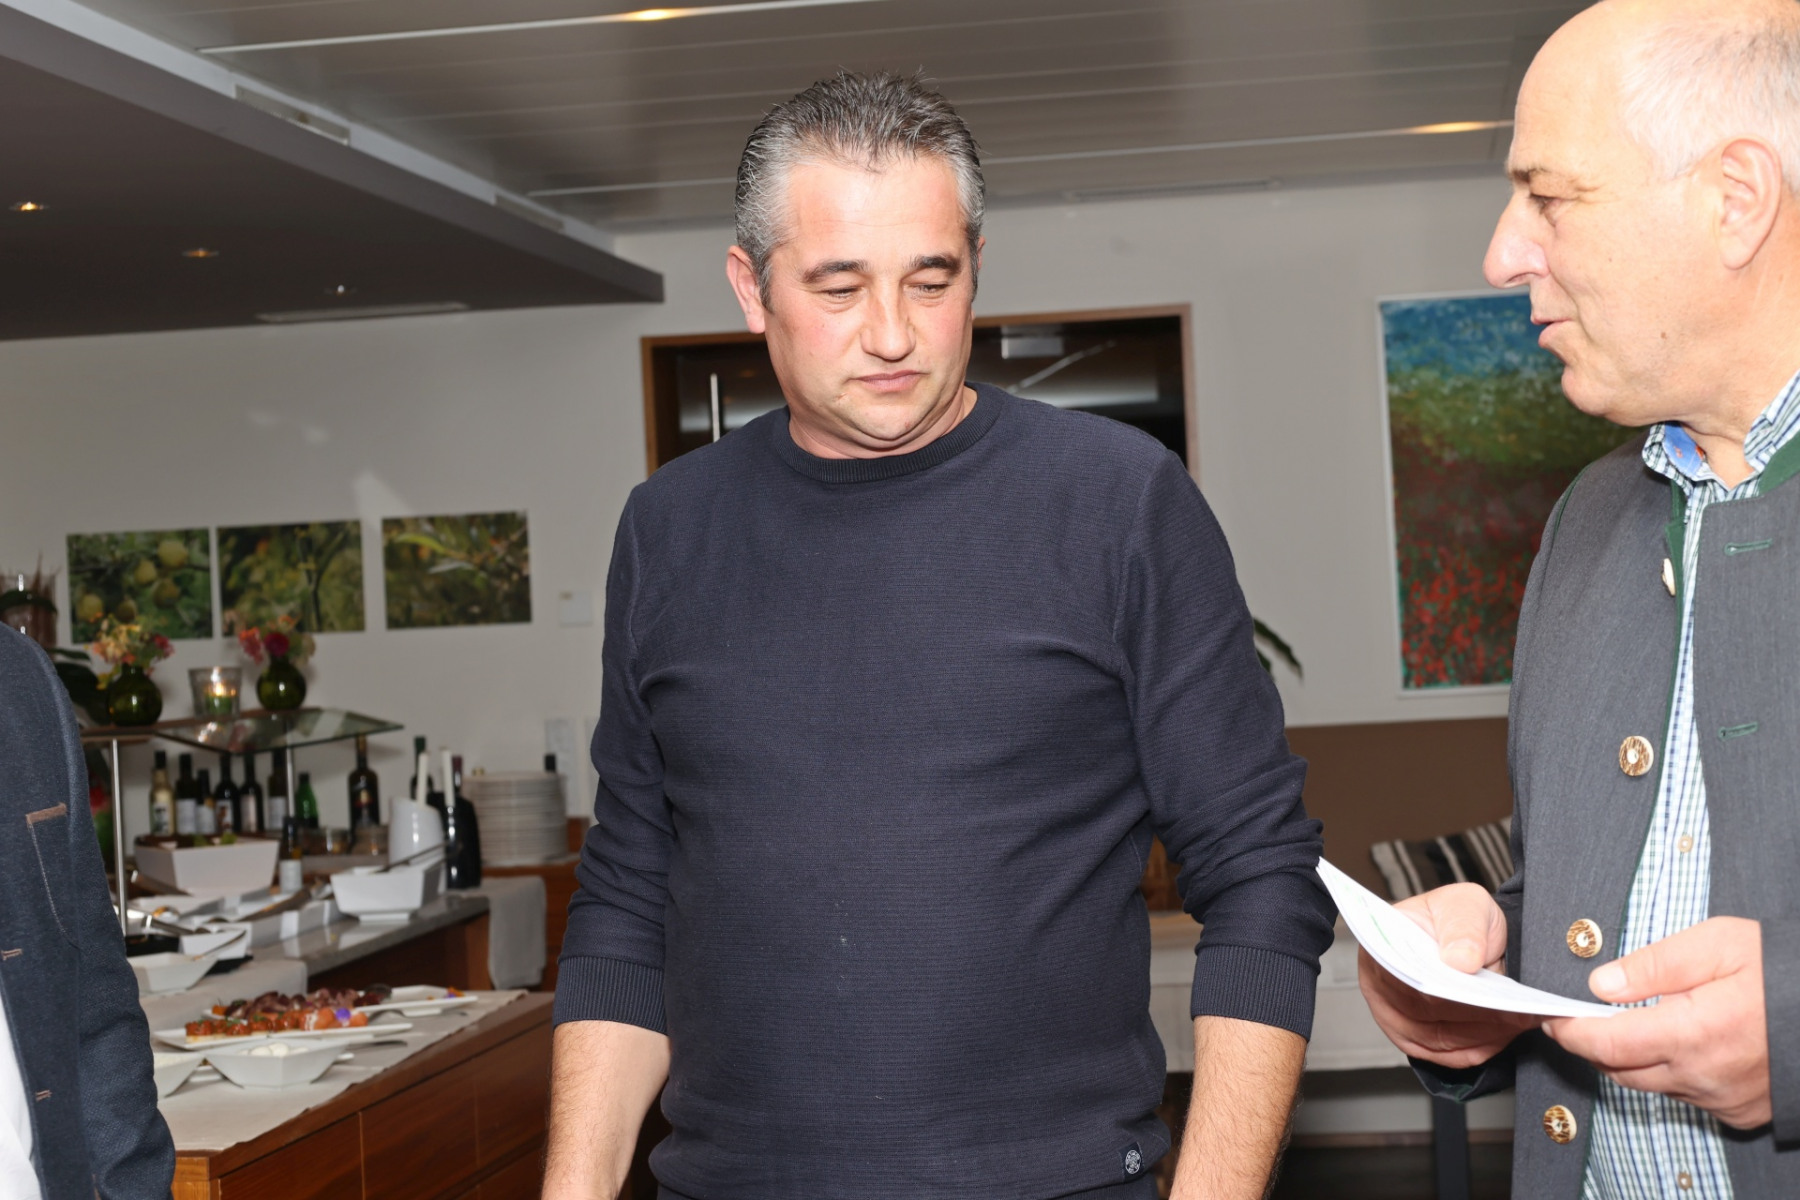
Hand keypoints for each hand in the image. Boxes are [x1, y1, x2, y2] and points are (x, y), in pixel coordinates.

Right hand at [1358, 883, 1537, 1067]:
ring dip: (1481, 1033)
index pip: (1401, 973)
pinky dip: (1479, 1047)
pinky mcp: (1415, 1041)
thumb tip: (1459, 959)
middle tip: (1514, 1008)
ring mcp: (1393, 1015)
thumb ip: (1463, 925)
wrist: (1472, 938)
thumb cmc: (1461, 918)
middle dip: (1472, 1012)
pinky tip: (1504, 1032)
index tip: (1479, 989)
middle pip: (1421, 1011)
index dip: (1438, 987)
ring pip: (1437, 1039)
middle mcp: (1378, 982)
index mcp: (1380, 942)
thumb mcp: (1467, 904)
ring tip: (1517, 1019)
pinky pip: (1447, 1055)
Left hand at [1544, 916, 1767, 1128]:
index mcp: (1692, 1032)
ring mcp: (1725, 1098)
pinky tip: (1677, 1044)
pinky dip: (1671, 1073)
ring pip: (1653, 1085)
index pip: (1605, 1043)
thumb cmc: (1786, 968)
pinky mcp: (1744, 1110)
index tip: (1549, 1016)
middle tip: (1577, 1018)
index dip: (1569, 1031)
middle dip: (1593, 1045)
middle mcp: (1705, 1075)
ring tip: (1627, 1025)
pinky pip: (1689, 1096)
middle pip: (1621, 1070)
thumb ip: (1654, 964)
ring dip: (1632, 1059)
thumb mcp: (1718, 944)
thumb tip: (1601, 984)